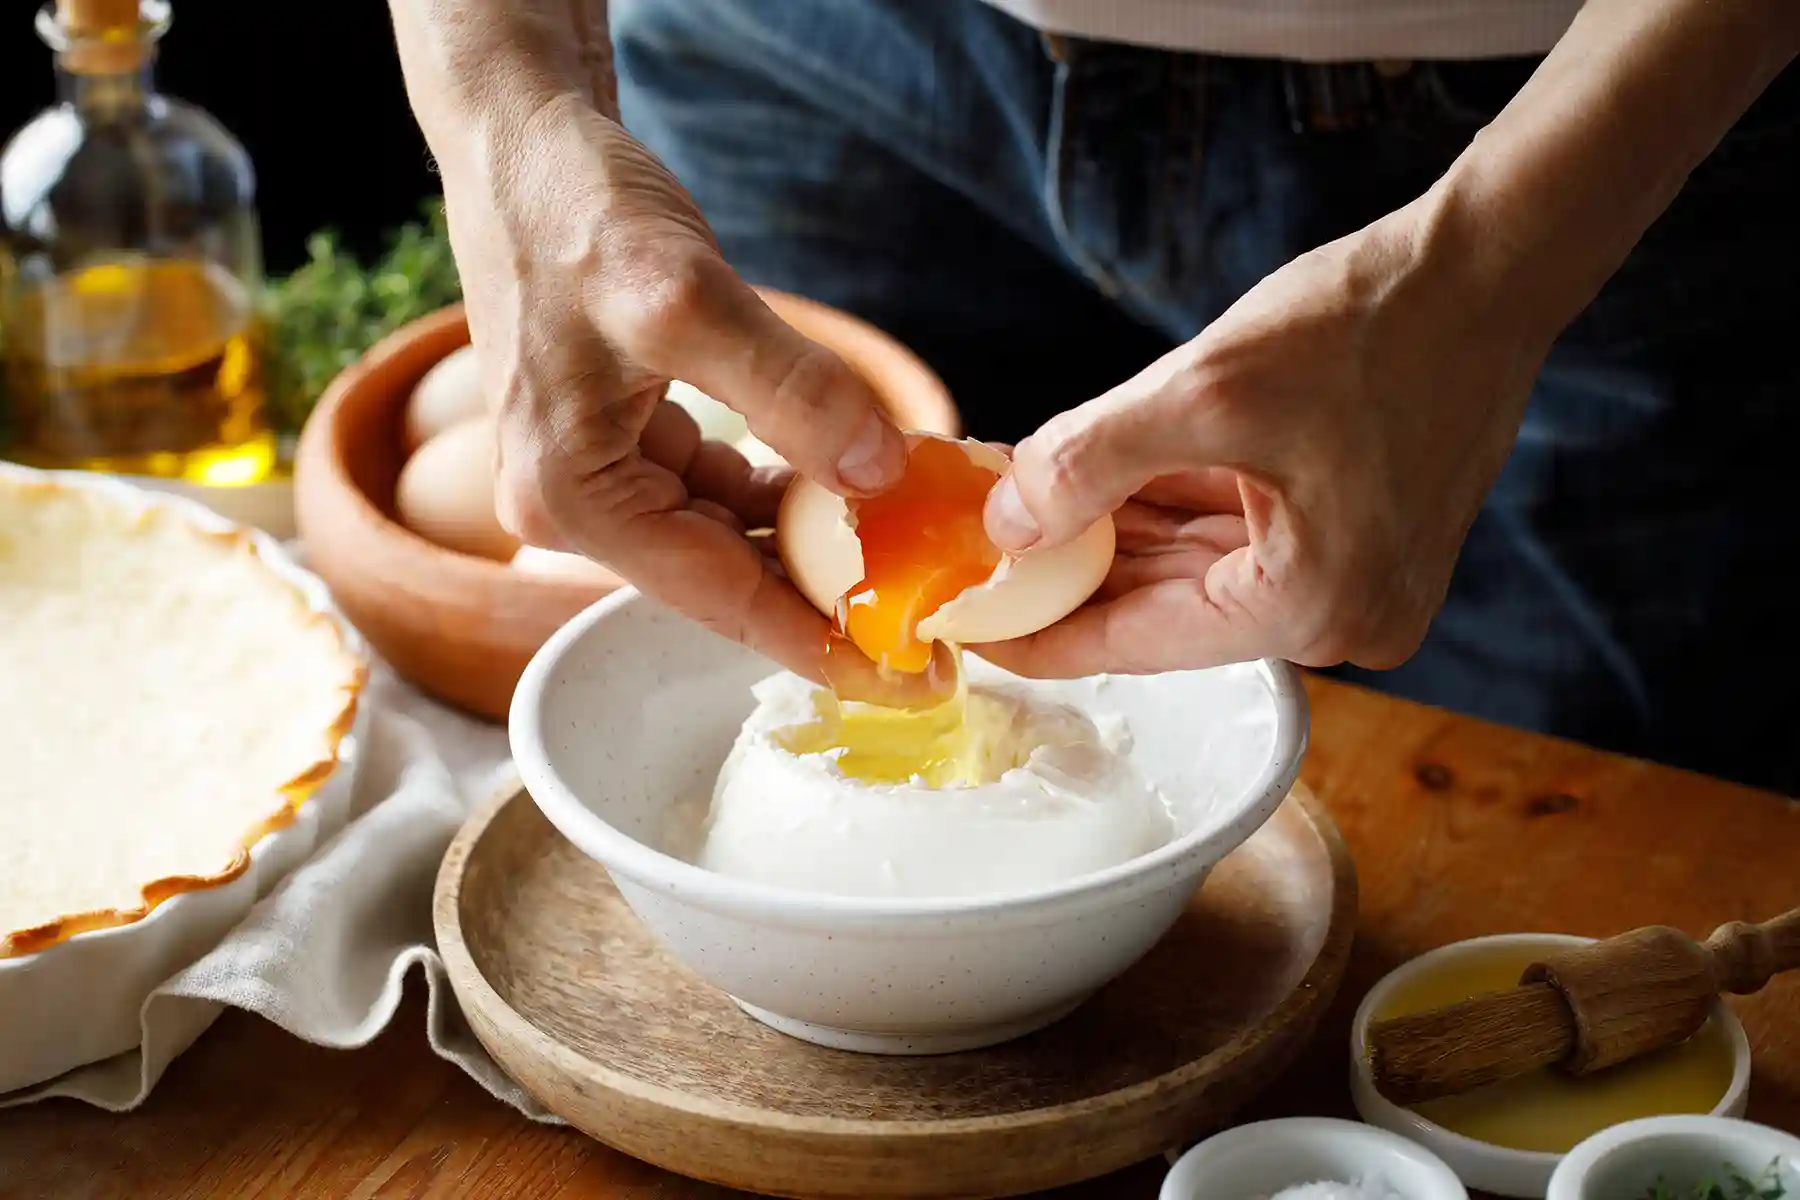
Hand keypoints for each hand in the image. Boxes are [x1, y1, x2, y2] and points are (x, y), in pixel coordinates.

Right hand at [432, 94, 908, 682]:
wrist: (521, 141)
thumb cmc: (576, 210)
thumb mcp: (684, 298)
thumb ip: (788, 391)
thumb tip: (882, 475)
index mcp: (574, 497)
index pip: (722, 600)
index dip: (825, 646)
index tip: (916, 683)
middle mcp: (577, 503)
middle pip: (726, 580)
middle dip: (829, 604)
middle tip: (935, 636)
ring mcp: (599, 470)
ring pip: (729, 534)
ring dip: (814, 546)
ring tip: (912, 563)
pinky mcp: (625, 433)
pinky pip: (720, 486)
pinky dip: (787, 489)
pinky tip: (854, 487)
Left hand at [974, 202, 1551, 676]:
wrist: (1488, 267)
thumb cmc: (1370, 323)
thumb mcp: (1205, 392)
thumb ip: (1088, 463)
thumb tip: (1003, 524)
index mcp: (1311, 608)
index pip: (1138, 640)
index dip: (1040, 634)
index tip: (964, 632)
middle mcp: (1341, 619)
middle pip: (1164, 607)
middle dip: (1069, 570)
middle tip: (973, 551)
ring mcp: (1355, 581)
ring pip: (1194, 568)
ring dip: (1111, 533)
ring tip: (1016, 503)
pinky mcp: (1355, 537)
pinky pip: (1234, 538)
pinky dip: (1163, 508)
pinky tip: (1089, 480)